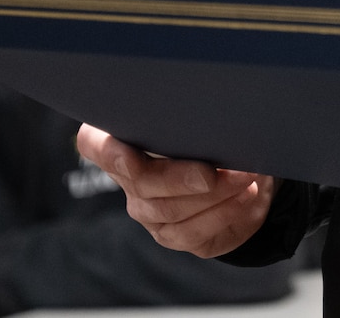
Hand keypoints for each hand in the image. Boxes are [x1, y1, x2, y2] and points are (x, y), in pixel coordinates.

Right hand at [76, 126, 276, 256]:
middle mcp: (128, 178)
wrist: (241, 167)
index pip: (94, 143)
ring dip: (214, 194)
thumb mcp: (201, 113)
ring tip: (245, 176)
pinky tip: (246, 194)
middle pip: (141, 182)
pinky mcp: (173, 234)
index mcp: (122, 138)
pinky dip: (224, 211)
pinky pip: (192, 231)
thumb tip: (211, 106)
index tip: (130, 155)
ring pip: (169, 210)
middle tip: (213, 171)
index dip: (106, 151)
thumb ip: (191, 111)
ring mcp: (147, 210)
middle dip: (180, 178)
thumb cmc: (213, 128)